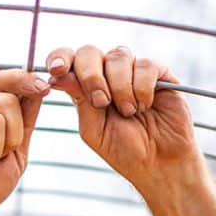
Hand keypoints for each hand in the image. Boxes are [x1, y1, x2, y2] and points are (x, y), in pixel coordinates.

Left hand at [47, 46, 197, 187]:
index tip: (56, 70)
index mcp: (86, 87)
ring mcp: (133, 71)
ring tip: (129, 112)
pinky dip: (142, 88)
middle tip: (102, 102)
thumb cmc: (124, 150)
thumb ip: (79, 100)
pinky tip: (145, 106)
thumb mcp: (94, 129)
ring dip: (120, 87)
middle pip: (90, 52)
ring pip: (118, 56)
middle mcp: (108, 74)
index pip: (68, 60)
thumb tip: (58, 75)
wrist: (158, 164)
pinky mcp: (159, 72)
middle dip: (91, 76)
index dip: (60, 58)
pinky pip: (145, 65)